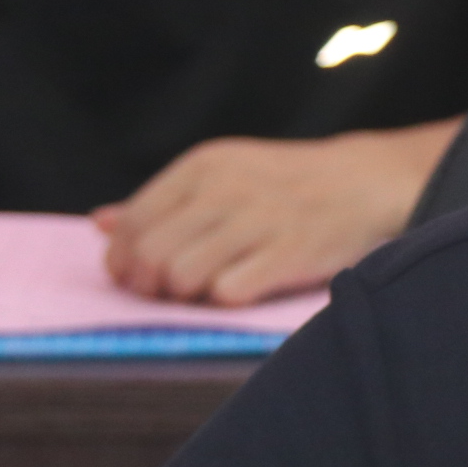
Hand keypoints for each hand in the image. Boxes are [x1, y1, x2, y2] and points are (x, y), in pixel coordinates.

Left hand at [95, 123, 456, 305]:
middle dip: (150, 285)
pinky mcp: (289, 254)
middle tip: (168, 292)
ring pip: (181, 276)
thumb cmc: (286, 184)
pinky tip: (241, 289)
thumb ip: (163, 201)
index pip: (134, 222)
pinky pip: (227, 292)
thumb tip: (101, 224)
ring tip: (206, 289)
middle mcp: (225, 189)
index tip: (136, 277)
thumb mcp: (223, 175)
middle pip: (150, 255)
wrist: (366, 182)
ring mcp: (258, 221)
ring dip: (185, 295)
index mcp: (203, 167)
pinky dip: (225, 299)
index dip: (123, 260)